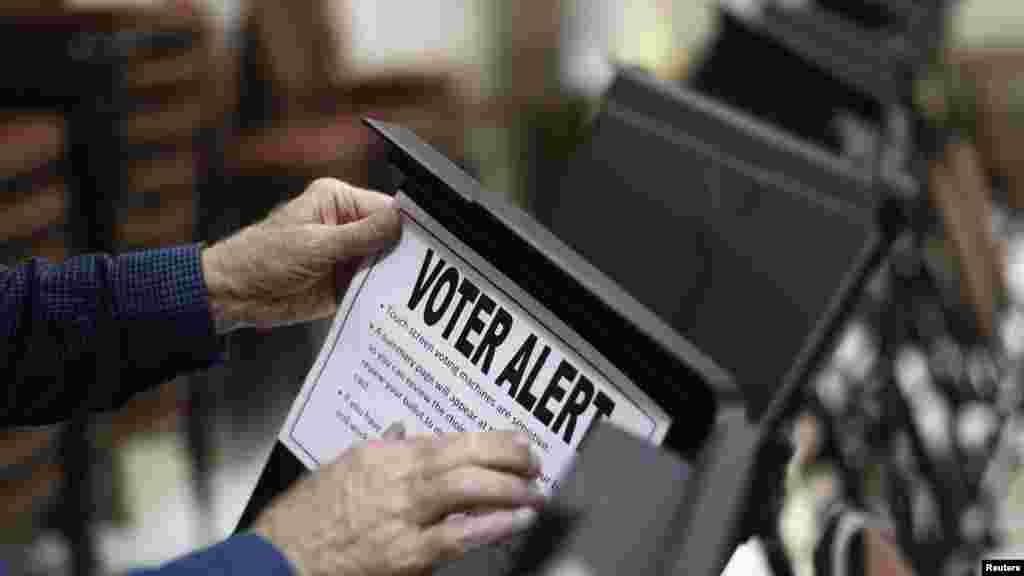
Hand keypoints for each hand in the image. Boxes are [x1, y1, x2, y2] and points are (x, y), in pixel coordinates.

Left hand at [201, 178, 401, 331]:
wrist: (234, 295)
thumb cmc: (262, 257)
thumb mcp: (316, 244)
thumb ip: (361, 235)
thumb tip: (400, 221)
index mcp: (338, 201)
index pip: (386, 210)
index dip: (407, 228)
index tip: (427, 247)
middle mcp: (347, 226)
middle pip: (390, 238)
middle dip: (402, 256)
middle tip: (420, 275)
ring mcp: (347, 256)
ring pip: (384, 265)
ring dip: (392, 279)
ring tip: (409, 294)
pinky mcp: (344, 283)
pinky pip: (372, 288)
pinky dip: (381, 297)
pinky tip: (395, 307)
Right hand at [253, 425, 543, 575]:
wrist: (280, 561)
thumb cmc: (306, 518)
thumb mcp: (341, 468)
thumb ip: (380, 450)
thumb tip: (402, 432)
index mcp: (384, 455)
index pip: (450, 440)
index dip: (491, 440)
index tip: (515, 442)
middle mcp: (397, 478)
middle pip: (466, 458)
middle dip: (508, 459)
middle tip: (533, 465)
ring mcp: (403, 516)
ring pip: (468, 490)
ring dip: (509, 489)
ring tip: (532, 493)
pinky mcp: (406, 555)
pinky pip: (459, 535)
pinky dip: (492, 525)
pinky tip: (513, 520)